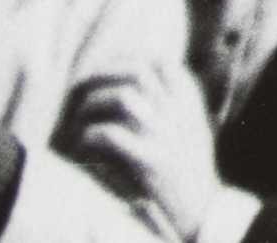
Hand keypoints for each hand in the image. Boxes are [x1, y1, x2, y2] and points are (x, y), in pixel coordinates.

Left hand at [71, 71, 225, 241]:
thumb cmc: (186, 173)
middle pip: (137, 72)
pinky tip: (82, 148)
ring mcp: (165, 135)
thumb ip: (171, 106)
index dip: (128, 64)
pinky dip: (87, 138)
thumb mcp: (189, 131)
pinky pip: (108, 135)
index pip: (161, 64)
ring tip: (77, 121)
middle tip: (79, 90)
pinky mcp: (149, 161)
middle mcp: (179, 114)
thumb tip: (132, 86)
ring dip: (90, 106)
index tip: (106, 76)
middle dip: (101, 76)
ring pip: (121, 97)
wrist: (199, 213)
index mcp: (190, 105)